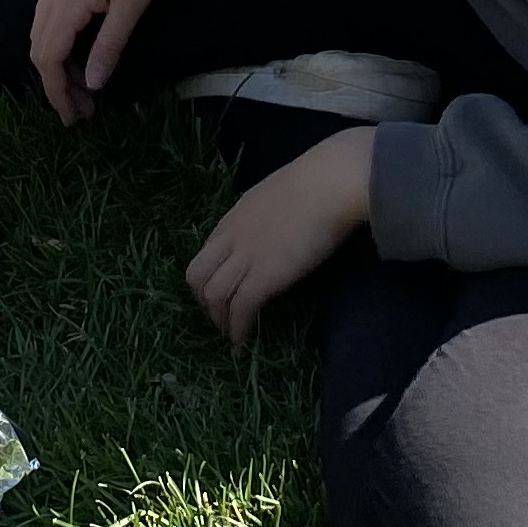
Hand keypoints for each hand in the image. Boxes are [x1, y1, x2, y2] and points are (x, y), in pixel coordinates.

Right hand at [26, 0, 167, 121]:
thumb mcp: (131, 4)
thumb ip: (109, 45)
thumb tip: (93, 84)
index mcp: (66, 4)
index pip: (49, 60)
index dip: (58, 93)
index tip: (75, 118)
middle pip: (40, 51)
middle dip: (58, 86)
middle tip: (84, 111)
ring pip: (41, 35)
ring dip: (58, 66)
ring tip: (85, 87)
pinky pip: (47, 19)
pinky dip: (58, 44)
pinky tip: (81, 52)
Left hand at [185, 130, 374, 350]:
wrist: (330, 182)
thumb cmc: (319, 181)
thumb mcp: (280, 194)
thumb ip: (270, 214)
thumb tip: (280, 227)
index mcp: (236, 216)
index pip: (207, 252)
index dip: (211, 277)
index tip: (223, 293)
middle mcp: (232, 237)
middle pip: (197, 276)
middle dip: (205, 302)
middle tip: (223, 318)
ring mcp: (246, 257)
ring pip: (212, 296)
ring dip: (220, 321)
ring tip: (233, 337)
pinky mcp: (264, 277)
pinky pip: (240, 310)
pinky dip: (238, 332)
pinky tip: (243, 345)